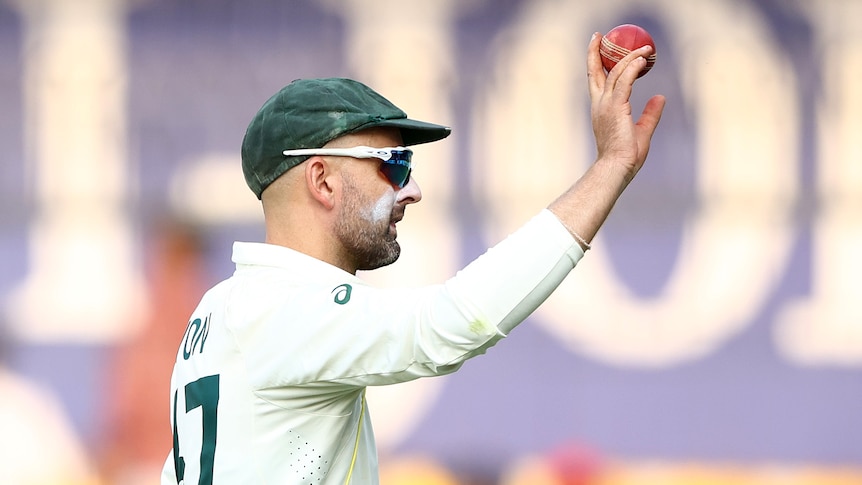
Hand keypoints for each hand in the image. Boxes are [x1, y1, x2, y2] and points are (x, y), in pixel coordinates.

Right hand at [587, 32, 665, 181]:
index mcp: (601, 109)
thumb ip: (650, 113)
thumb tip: (660, 98)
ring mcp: (606, 105)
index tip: (597, 47)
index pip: (596, 80)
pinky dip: (633, 68)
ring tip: (645, 49)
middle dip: (595, 51)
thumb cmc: (626, 156)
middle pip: (595, 71)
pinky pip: (626, 81)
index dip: (595, 63)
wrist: (617, 168)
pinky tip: (642, 60)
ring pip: (616, 72)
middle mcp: (600, 104)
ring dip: (630, 57)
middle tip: (599, 35)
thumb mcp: (641, 130)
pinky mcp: (616, 107)